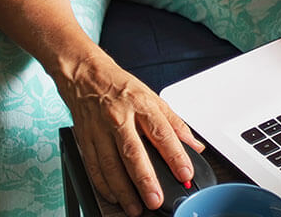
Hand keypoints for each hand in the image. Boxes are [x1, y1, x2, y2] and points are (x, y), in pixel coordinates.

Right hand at [53, 49, 205, 215]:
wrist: (85, 75)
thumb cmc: (121, 87)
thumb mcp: (153, 98)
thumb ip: (175, 124)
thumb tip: (195, 146)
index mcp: (142, 105)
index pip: (162, 133)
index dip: (175, 155)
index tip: (185, 173)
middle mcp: (120, 118)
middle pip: (133, 152)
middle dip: (145, 180)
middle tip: (155, 200)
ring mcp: (100, 129)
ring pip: (111, 165)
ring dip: (123, 190)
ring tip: (135, 207)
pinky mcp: (85, 139)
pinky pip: (94, 166)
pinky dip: (103, 185)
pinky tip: (113, 196)